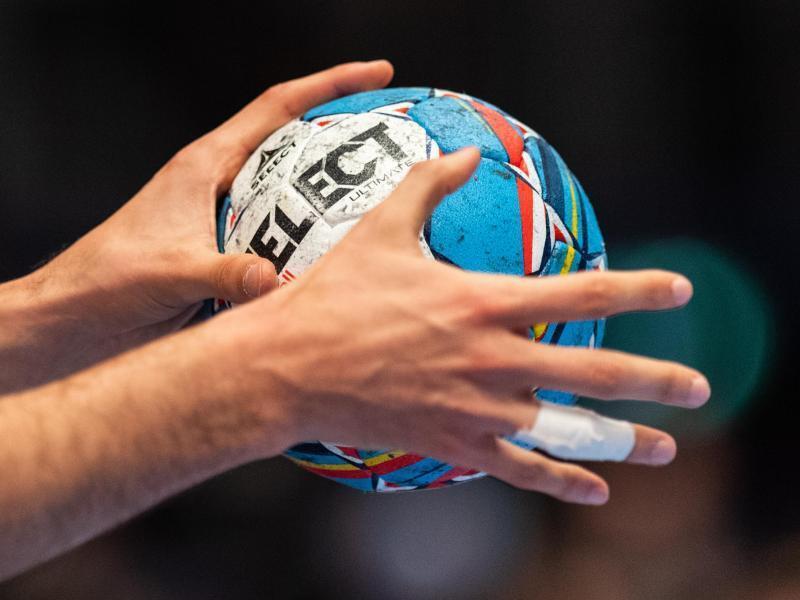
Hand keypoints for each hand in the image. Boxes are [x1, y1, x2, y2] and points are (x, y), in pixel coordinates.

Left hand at [0, 61, 393, 389]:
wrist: (79, 313)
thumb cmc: (108, 280)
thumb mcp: (169, 272)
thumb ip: (223, 272)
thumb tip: (272, 279)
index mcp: (206, 166)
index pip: (278, 108)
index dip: (330, 85)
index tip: (377, 74)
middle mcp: (221, 183)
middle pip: (295, 141)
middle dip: (344, 129)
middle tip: (395, 133)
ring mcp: (228, 215)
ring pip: (295, 190)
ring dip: (334, 188)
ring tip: (382, 195)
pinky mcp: (230, 248)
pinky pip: (288, 233)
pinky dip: (316, 234)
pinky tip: (341, 253)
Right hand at [210, 147, 710, 504]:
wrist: (288, 367)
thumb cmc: (332, 294)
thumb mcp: (380, 227)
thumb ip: (430, 184)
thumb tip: (466, 151)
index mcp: (482, 302)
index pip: (581, 295)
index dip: (637, 290)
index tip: (680, 290)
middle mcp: (492, 359)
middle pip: (596, 372)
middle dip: (657, 380)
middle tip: (702, 385)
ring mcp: (476, 408)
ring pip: (569, 431)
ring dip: (625, 441)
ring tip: (668, 449)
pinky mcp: (454, 443)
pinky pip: (520, 470)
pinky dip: (561, 482)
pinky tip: (593, 490)